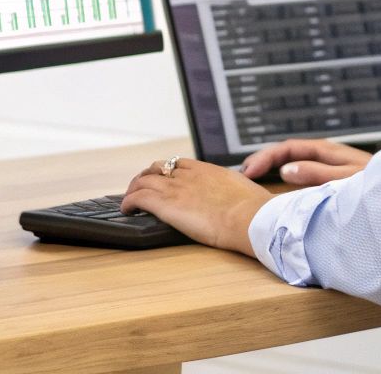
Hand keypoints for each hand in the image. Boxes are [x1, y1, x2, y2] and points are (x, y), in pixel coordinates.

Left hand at [122, 157, 270, 255]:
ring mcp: (175, 188)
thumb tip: (239, 196)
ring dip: (134, 189)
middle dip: (146, 177)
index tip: (163, 179)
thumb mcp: (244, 190)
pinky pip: (138, 198)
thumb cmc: (253, 209)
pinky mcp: (166, 205)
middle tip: (141, 187)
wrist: (249, 217)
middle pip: (157, 169)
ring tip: (130, 199)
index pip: (178, 163)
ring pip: (143, 181)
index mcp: (206, 170)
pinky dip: (129, 202)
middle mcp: (187, 176)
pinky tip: (127, 210)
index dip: (166, 171)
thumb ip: (234, 190)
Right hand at [239, 138, 372, 186]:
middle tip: (244, 173)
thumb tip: (286, 169)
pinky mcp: (336, 188)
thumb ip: (318, 174)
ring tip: (255, 181)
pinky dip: (289, 184)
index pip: (290, 148)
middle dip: (265, 160)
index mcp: (331, 153)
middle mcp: (331, 160)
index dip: (267, 157)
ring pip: (297, 166)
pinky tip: (282, 195)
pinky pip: (307, 181)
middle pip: (290, 153)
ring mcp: (334, 173)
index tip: (249, 171)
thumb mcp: (348, 182)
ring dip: (275, 171)